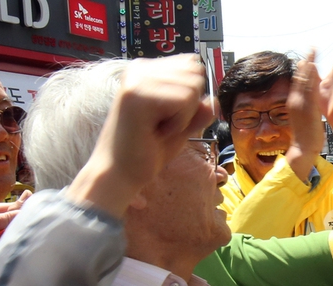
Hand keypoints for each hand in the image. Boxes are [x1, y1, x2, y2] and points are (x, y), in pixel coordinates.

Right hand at [64, 55, 214, 215]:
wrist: (119, 174)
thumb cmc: (146, 152)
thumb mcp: (181, 127)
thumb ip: (198, 111)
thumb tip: (214, 99)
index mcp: (147, 70)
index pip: (192, 64)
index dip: (191, 96)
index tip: (166, 117)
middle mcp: (140, 69)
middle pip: (195, 72)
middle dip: (189, 105)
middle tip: (162, 125)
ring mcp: (137, 79)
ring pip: (192, 86)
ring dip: (183, 116)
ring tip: (158, 128)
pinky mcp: (137, 93)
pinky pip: (184, 100)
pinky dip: (179, 122)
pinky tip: (156, 131)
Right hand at [285, 51, 325, 181]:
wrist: (302, 149)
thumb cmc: (304, 135)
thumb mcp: (301, 118)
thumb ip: (302, 107)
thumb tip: (303, 100)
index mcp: (294, 103)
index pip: (298, 82)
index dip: (303, 69)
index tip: (307, 58)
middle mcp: (296, 101)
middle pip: (300, 78)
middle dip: (306, 62)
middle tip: (312, 48)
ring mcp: (301, 104)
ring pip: (304, 81)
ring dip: (309, 65)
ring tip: (313, 53)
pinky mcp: (307, 108)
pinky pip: (309, 90)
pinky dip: (311, 78)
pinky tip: (315, 69)